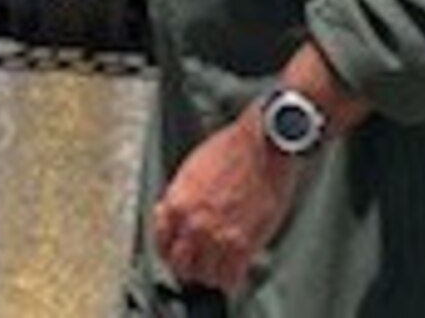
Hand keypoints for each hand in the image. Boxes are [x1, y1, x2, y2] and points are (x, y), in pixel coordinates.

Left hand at [152, 110, 298, 293]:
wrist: (263, 145)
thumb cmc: (232, 149)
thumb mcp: (192, 169)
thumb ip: (180, 198)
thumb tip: (172, 216)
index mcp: (177, 204)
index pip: (161, 245)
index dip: (170, 251)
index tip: (179, 253)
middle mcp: (193, 225)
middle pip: (181, 266)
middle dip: (190, 266)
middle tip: (200, 264)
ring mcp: (218, 237)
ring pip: (206, 276)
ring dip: (212, 274)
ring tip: (220, 268)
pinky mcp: (243, 243)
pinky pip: (231, 277)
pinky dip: (231, 278)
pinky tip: (235, 271)